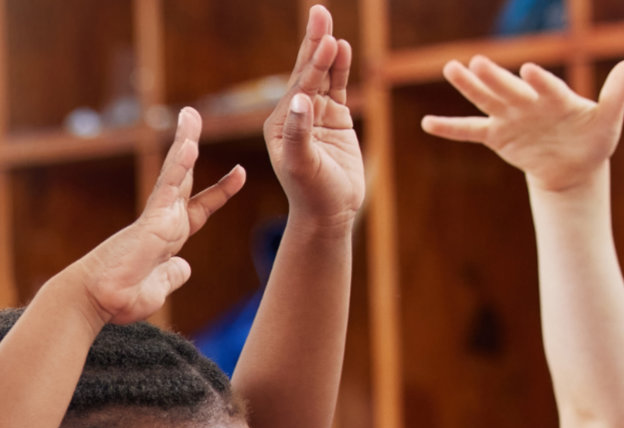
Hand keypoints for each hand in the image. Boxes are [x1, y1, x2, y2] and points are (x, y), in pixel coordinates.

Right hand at [70, 109, 245, 324]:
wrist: (98, 300)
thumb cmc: (121, 297)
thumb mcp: (160, 287)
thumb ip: (173, 274)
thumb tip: (184, 267)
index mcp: (168, 237)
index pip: (200, 207)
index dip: (220, 191)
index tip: (240, 173)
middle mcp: (163, 222)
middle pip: (184, 178)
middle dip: (191, 145)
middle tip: (193, 116)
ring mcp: (157, 218)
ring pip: (175, 174)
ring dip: (184, 142)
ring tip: (190, 115)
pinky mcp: (150, 221)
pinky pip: (167, 189)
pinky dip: (179, 167)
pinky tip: (189, 146)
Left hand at [266, 5, 363, 232]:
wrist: (330, 212)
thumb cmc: (312, 193)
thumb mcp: (302, 165)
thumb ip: (300, 132)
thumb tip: (300, 99)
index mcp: (280, 123)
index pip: (298, 86)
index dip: (313, 63)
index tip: (325, 41)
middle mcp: (295, 113)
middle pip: (306, 72)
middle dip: (314, 43)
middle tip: (319, 13)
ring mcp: (315, 113)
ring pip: (322, 76)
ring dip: (327, 50)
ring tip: (328, 23)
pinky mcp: (334, 118)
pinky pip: (337, 87)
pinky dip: (340, 68)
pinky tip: (343, 48)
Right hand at [421, 56, 623, 193]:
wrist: (574, 165)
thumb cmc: (592, 139)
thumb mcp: (608, 120)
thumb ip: (616, 94)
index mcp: (556, 97)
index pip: (547, 88)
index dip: (539, 81)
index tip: (528, 71)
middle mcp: (529, 102)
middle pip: (509, 90)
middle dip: (494, 78)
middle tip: (476, 62)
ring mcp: (511, 118)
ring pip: (487, 100)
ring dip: (470, 86)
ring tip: (452, 68)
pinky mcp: (498, 136)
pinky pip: (471, 131)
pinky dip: (450, 128)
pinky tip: (427, 123)